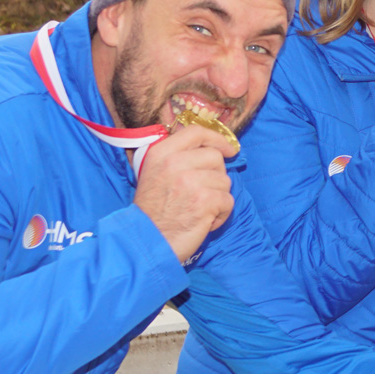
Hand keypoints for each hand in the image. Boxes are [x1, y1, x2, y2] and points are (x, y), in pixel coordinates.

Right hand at [134, 125, 234, 262]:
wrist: (146, 241)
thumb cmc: (153, 211)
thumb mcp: (154, 174)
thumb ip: (176, 158)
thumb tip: (210, 148)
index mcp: (161, 153)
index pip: (196, 132)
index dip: (217, 139)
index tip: (228, 150)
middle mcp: (175, 163)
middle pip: (215, 158)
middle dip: (216, 176)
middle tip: (202, 194)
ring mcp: (190, 181)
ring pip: (224, 181)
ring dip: (217, 198)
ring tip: (199, 210)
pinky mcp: (204, 201)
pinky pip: (227, 201)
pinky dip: (221, 214)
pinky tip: (204, 221)